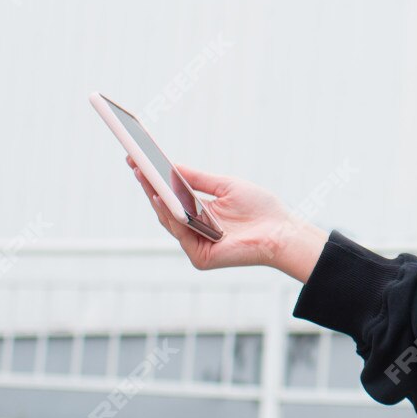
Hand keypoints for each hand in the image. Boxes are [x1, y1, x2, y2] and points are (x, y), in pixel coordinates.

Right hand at [127, 155, 325, 277]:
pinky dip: (170, 215)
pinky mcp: (200, 257)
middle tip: (135, 164)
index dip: (156, 180)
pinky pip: (180, 233)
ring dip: (155, 197)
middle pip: (165, 208)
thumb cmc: (260, 210)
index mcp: (201, 215)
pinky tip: (161, 198)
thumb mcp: (226, 186)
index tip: (140, 160)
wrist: (282, 232)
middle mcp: (196, 232)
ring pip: (169, 220)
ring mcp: (196, 246)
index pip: (173, 198)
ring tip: (143, 175)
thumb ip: (198, 179)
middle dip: (149, 186)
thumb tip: (171, 165)